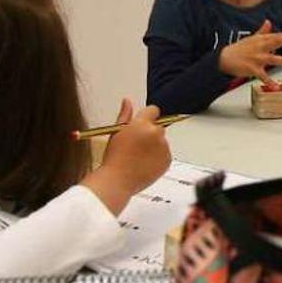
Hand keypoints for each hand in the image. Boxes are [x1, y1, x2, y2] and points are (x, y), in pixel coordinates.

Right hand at [81, 98, 171, 214]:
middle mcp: (156, 133)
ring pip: (162, 141)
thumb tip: (127, 101)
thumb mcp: (116, 132)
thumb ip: (124, 115)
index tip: (141, 125)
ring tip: (139, 157)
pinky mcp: (167, 160)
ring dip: (154, 145)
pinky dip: (158, 157)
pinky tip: (145, 164)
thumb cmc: (114, 158)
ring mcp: (164, 147)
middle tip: (136, 145)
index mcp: (142, 124)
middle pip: (158, 127)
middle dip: (150, 133)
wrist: (117, 181)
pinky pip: (165, 154)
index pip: (153, 110)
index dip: (147, 117)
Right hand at [218, 20, 281, 86]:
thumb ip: (262, 31)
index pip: (278, 36)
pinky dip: (269, 82)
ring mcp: (257, 58)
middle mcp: (260, 47)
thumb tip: (268, 22)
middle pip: (277, 41)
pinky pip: (262, 76)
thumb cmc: (238, 49)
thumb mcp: (251, 39)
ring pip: (272, 59)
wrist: (224, 59)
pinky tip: (276, 87)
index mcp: (261, 40)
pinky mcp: (252, 69)